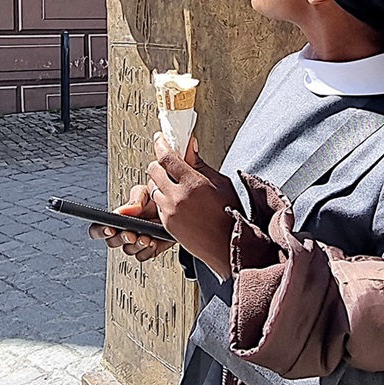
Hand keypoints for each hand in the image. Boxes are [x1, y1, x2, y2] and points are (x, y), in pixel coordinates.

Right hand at [90, 184, 165, 264]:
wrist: (179, 209)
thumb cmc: (158, 199)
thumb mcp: (146, 193)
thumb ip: (135, 200)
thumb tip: (123, 211)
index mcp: (118, 218)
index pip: (99, 228)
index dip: (100, 231)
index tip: (110, 229)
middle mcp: (124, 232)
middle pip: (112, 242)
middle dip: (121, 238)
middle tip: (130, 234)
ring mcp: (136, 242)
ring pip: (128, 250)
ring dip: (136, 245)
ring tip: (146, 238)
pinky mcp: (149, 250)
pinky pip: (143, 256)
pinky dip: (147, 251)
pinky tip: (153, 242)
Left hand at [147, 137, 233, 276]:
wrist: (229, 246)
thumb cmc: (230, 215)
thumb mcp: (220, 183)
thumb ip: (200, 164)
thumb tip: (190, 147)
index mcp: (192, 183)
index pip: (167, 157)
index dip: (161, 144)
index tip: (160, 138)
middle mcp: (177, 197)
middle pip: (154, 170)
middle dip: (159, 163)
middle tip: (168, 162)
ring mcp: (170, 212)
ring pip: (153, 188)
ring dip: (159, 182)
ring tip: (175, 184)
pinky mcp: (167, 224)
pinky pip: (157, 205)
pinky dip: (163, 198)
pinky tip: (177, 200)